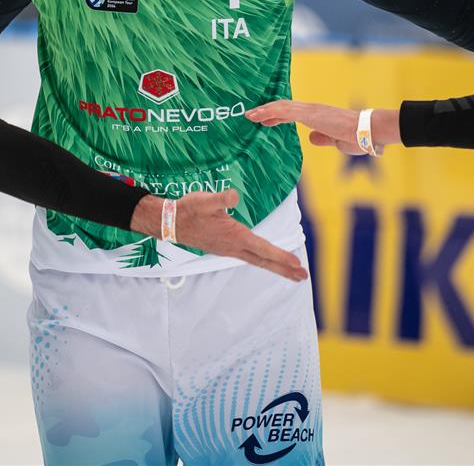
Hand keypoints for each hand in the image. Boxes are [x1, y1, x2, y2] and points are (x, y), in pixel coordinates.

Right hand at [130, 190, 308, 281]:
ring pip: (257, 261)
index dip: (281, 256)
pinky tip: (265, 260)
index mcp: (235, 237)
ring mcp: (229, 250)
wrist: (170, 223)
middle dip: (284, 269)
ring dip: (275, 267)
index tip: (297, 264)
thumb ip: (221, 199)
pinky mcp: (224, 248)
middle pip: (264, 261)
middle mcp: (234, 247)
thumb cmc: (189, 210)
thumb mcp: (205, 201)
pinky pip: (250, 258)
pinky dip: (263, 261)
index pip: (263, 248)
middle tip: (303, 276)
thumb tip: (234, 196)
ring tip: (291, 273)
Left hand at [246, 100, 399, 152]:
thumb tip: (311, 138)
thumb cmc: (358, 137)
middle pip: (284, 107)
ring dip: (264, 110)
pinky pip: (286, 111)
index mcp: (318, 115)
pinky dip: (270, 112)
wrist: (369, 131)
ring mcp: (311, 110)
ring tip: (250, 115)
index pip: (292, 113)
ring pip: (282, 106)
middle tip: (251, 115)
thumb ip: (323, 138)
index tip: (264, 120)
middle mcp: (312, 109)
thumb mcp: (336, 141)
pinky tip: (259, 116)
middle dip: (266, 111)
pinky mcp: (311, 114)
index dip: (277, 116)